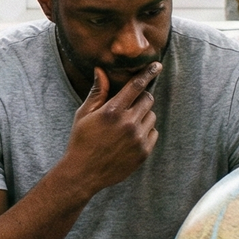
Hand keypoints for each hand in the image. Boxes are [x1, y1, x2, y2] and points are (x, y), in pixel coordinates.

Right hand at [61, 64, 160, 193]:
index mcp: (112, 111)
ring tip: (126, 125)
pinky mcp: (143, 152)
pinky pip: (153, 132)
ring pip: (151, 116)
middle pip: (148, 99)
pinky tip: (130, 137)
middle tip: (128, 106)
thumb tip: (100, 70)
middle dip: (140, 98)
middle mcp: (128, 123)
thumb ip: (97, 92)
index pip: (136, 86)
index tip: (157, 65)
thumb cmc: (81, 140)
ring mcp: (138, 139)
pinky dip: (146, 131)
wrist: (84, 173)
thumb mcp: (84, 114)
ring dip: (143, 116)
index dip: (148, 73)